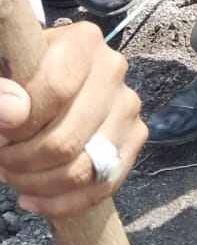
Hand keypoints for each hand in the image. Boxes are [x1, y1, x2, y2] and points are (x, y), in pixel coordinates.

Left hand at [0, 21, 144, 217]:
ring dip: (37, 184)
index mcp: (83, 41)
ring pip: (83, 168)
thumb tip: (15, 114)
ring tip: (14, 177)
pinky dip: (61, 203)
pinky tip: (33, 199)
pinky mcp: (135, 136)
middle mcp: (114, 69)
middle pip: (66, 139)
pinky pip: (103, 185)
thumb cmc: (16, 80)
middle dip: (22, 162)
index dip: (20, 124)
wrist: (41, 88)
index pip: (56, 89)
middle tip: (2, 160)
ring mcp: (128, 105)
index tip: (0, 133)